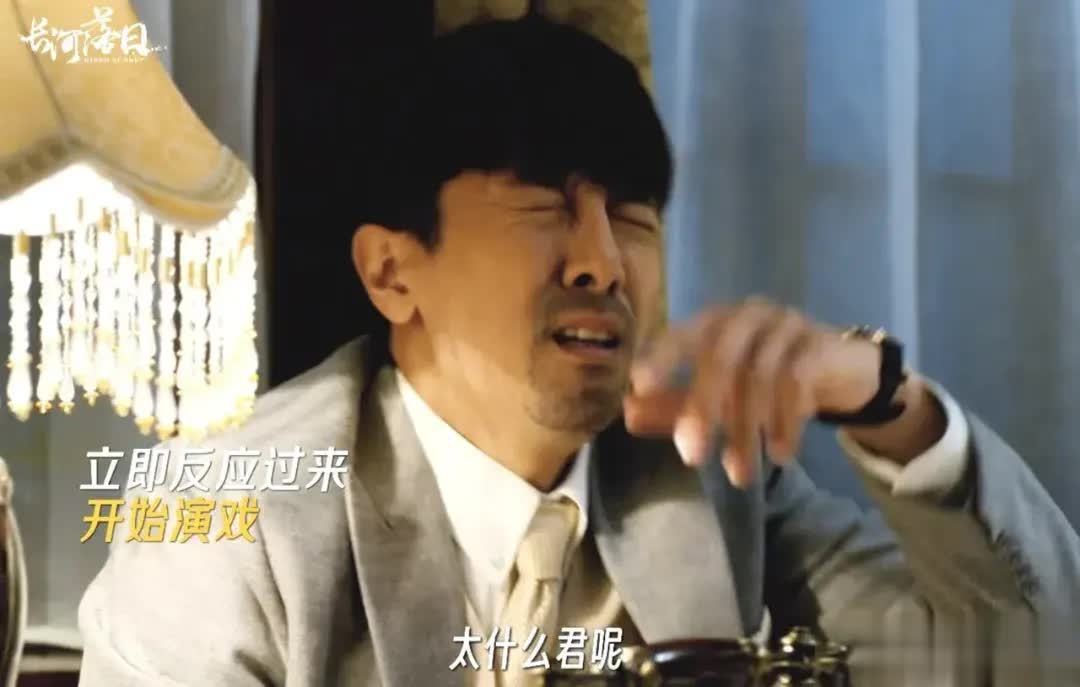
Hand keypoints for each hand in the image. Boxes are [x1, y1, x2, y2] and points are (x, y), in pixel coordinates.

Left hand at [623, 297, 887, 485]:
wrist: (838, 372)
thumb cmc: (763, 380)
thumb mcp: (718, 395)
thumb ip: (675, 404)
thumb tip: (629, 414)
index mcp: (713, 322)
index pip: (680, 334)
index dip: (660, 357)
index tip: (640, 387)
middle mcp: (746, 316)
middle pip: (719, 356)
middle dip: (702, 408)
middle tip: (691, 457)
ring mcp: (784, 324)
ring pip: (759, 377)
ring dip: (746, 432)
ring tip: (740, 476)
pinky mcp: (818, 344)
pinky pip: (796, 381)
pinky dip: (784, 423)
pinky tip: (780, 456)